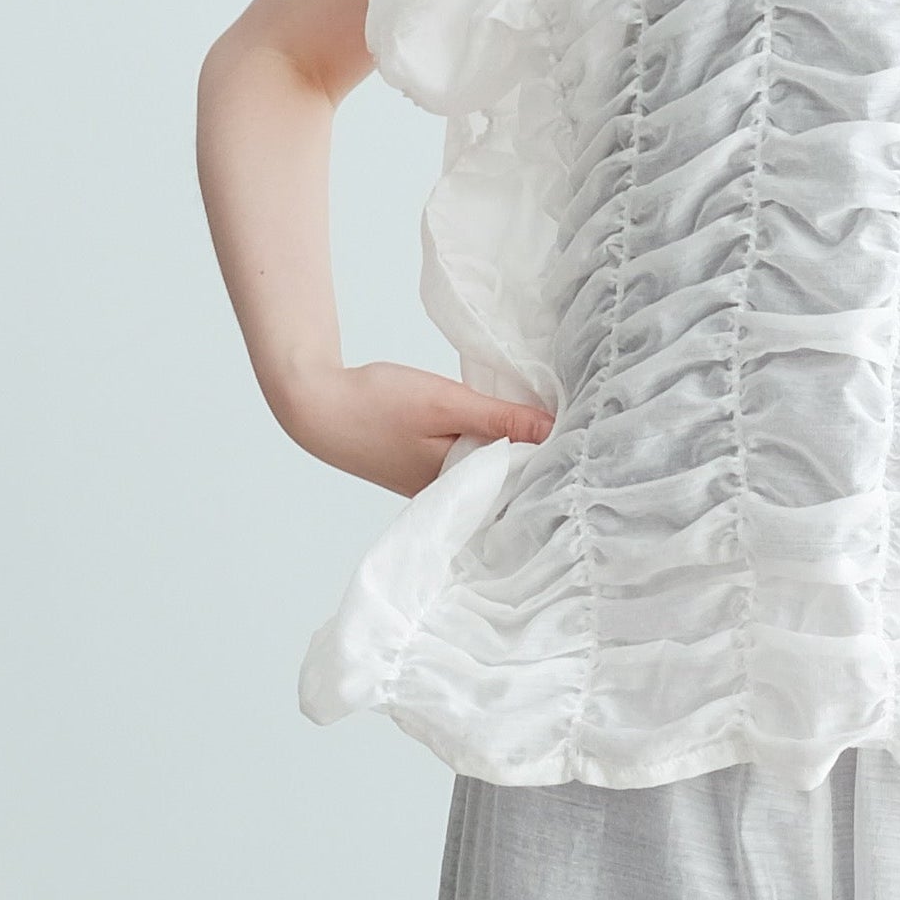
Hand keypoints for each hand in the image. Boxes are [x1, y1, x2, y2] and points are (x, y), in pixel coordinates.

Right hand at [290, 360, 551, 496]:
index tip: (582, 441)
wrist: (317, 405)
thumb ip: (500, 418)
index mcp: (456, 488)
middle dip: (536, 459)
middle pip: (506, 481)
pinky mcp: (424, 470)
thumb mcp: (445, 403)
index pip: (519, 485)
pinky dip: (486, 445)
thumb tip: (554, 430)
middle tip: (576, 431)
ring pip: (488, 470)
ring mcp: (434, 485)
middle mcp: (448, 496)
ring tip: (547, 427)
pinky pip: (469, 462)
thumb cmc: (376, 404)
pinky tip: (503, 426)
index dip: (550, 464)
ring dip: (511, 450)